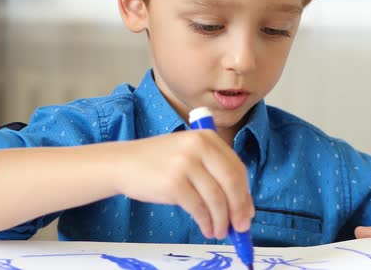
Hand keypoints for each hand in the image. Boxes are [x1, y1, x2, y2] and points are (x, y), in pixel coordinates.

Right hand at [111, 130, 253, 239]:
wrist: (123, 163)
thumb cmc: (159, 163)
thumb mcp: (189, 154)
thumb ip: (214, 172)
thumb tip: (241, 206)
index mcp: (207, 137)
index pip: (237, 168)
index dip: (246, 193)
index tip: (248, 212)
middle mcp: (199, 146)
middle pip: (232, 182)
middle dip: (240, 209)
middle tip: (241, 227)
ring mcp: (186, 163)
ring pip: (216, 198)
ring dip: (222, 220)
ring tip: (219, 232)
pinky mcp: (173, 183)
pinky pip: (199, 208)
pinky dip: (206, 222)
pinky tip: (206, 228)